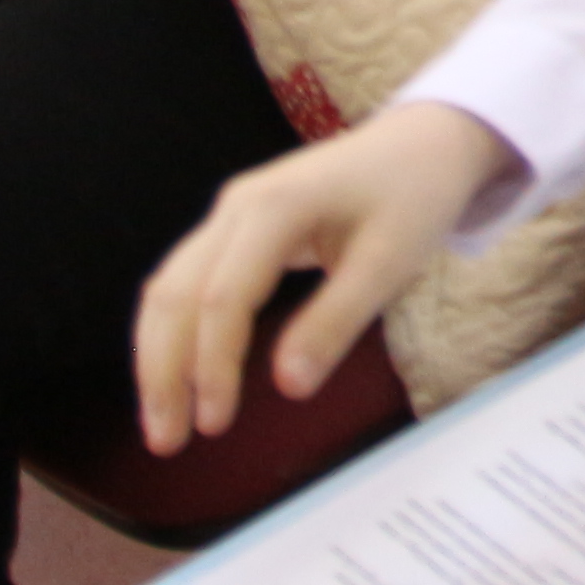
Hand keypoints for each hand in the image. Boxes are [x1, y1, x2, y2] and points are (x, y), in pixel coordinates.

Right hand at [135, 101, 510, 451]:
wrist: (425, 141)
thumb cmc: (415, 196)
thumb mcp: (392, 261)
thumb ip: (338, 320)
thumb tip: (288, 388)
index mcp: (276, 208)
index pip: (222, 298)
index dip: (212, 365)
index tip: (214, 426)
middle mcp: (237, 206)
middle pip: (174, 293)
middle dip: (162, 371)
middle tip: (166, 443)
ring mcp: (231, 212)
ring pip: (170, 287)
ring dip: (158, 356)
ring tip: (163, 422)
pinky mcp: (236, 225)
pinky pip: (188, 280)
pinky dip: (176, 331)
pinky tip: (179, 374)